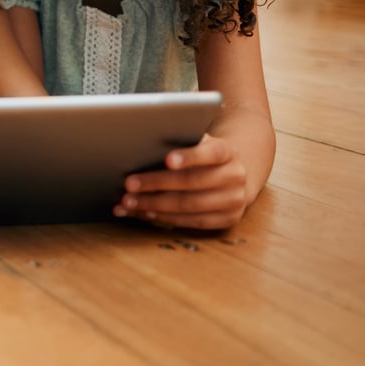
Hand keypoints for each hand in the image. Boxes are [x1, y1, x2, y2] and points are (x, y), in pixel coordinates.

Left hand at [114, 134, 249, 229]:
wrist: (231, 177)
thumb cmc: (202, 156)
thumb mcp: (197, 143)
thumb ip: (179, 143)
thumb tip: (142, 147)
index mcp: (227, 152)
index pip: (210, 152)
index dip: (189, 157)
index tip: (167, 160)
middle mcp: (235, 176)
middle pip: (193, 181)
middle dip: (157, 183)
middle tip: (129, 184)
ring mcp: (234, 200)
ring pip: (190, 205)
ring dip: (155, 205)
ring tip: (130, 202)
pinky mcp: (228, 219)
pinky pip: (192, 221)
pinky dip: (166, 218)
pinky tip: (146, 213)